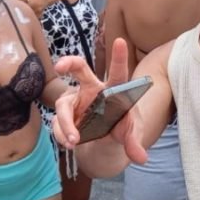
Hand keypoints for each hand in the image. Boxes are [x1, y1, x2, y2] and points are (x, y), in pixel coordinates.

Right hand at [52, 38, 146, 162]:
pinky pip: (58, 123)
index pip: (118, 72)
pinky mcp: (64, 114)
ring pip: (63, 105)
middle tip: (60, 66)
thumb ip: (133, 143)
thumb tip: (141, 158)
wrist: (104, 142)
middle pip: (79, 69)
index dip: (119, 57)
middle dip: (69, 63)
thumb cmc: (120, 129)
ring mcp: (75, 100)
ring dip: (66, 123)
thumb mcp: (129, 135)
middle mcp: (92, 89)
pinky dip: (62, 134)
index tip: (120, 41)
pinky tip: (70, 144)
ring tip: (74, 140)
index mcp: (113, 89)